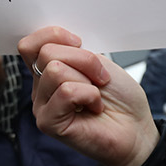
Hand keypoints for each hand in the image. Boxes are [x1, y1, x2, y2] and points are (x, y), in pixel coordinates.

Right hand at [19, 26, 159, 165]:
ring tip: (96, 96)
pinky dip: (89, 95)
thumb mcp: (98, 62)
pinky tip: (94, 108)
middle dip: (83, 60)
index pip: (29, 45)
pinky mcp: (48, 123)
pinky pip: (66, 92)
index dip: (54, 35)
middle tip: (99, 78)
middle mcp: (40, 88)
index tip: (79, 43)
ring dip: (87, 80)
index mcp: (48, 71)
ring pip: (56, 70)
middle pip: (47, 53)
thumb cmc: (120, 99)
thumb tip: (55, 42)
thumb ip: (70, 51)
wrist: (136, 130)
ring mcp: (41, 106)